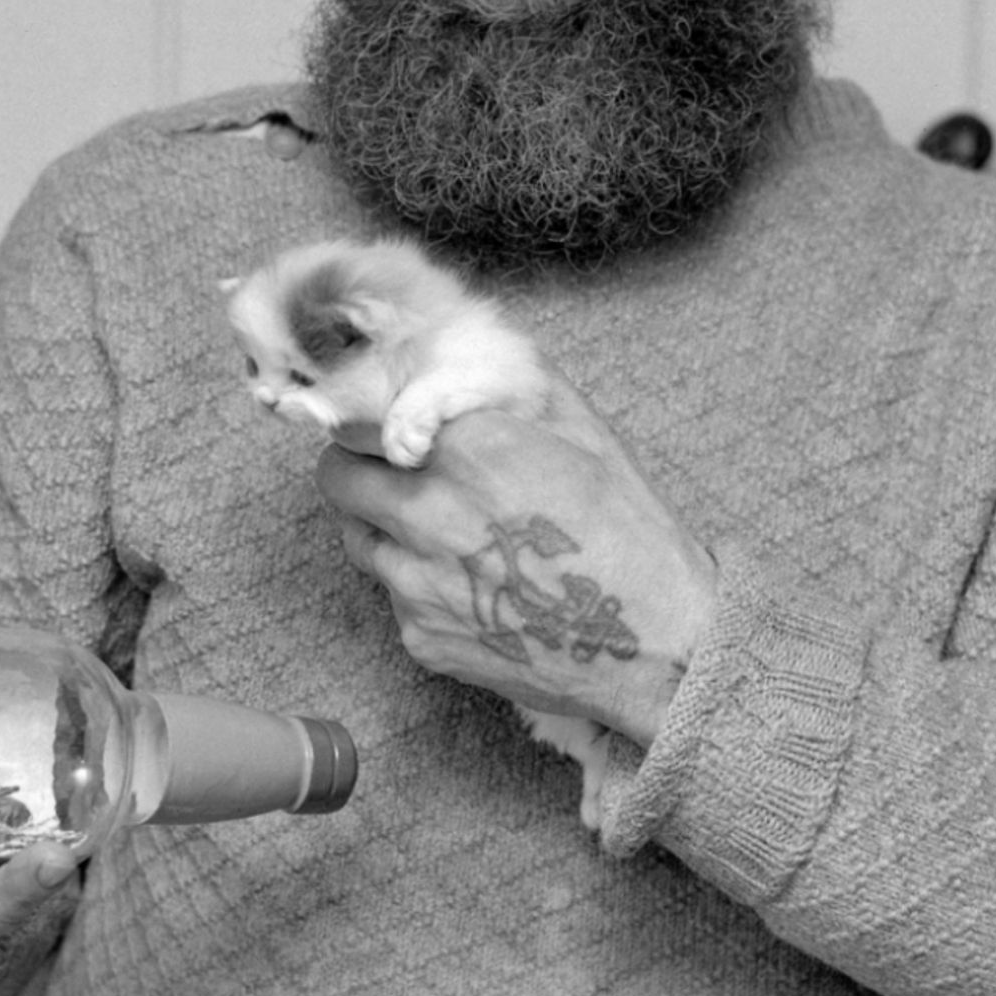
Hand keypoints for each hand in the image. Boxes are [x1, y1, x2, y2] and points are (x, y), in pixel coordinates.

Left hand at [315, 380, 717, 745]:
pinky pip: (389, 594)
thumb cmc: (631, 533)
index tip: (381, 417)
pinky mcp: (420, 637)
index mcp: (469, 447)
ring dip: (377, 520)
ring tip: (432, 523)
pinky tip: (468, 579)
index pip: (359, 416)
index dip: (367, 414)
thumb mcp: (583, 431)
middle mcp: (429, 513)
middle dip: (358, 462)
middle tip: (392, 464)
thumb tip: (461, 348)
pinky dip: (414, 580)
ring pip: (353, 534)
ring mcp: (417, 583)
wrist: (658, 647)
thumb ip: (511, 384)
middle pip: (337, 474)